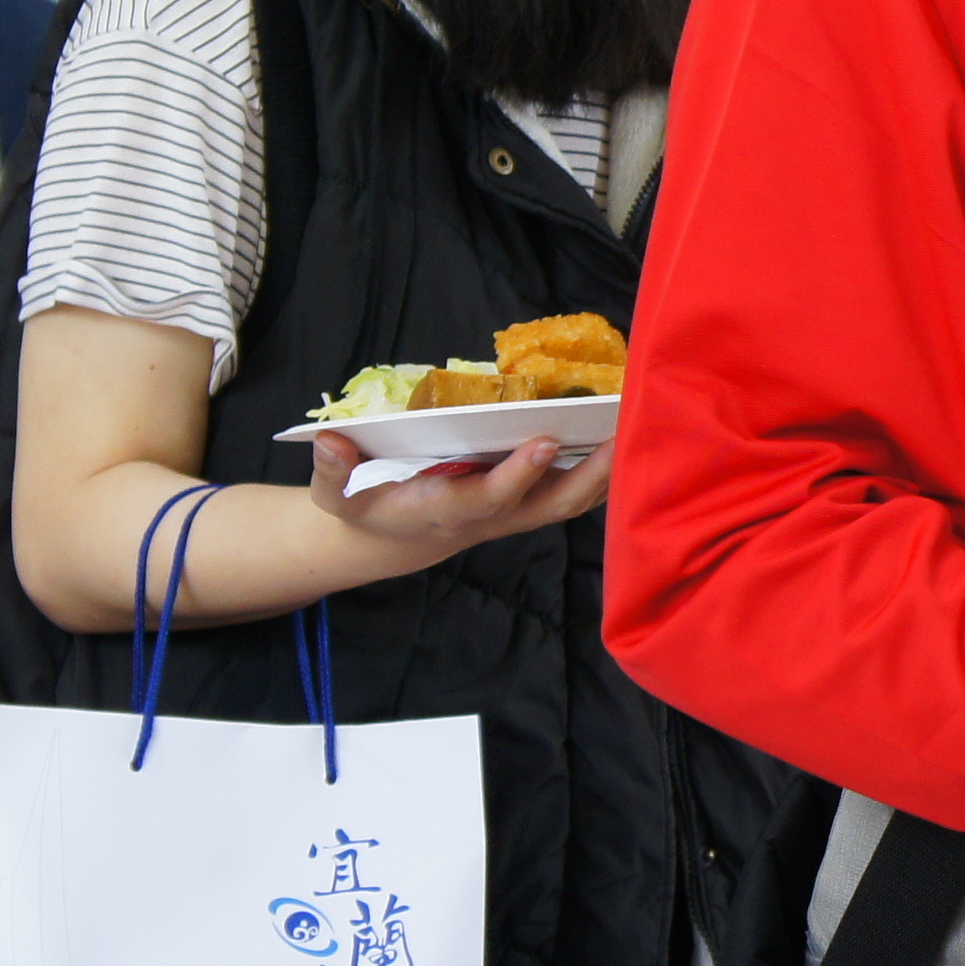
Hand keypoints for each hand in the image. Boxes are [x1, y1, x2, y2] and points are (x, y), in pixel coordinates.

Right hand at [305, 429, 608, 554]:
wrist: (394, 539)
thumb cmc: (366, 509)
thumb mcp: (336, 496)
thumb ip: (331, 472)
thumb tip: (327, 442)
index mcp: (444, 510)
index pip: (487, 498)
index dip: (516, 474)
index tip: (541, 440)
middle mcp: (489, 517)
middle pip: (548, 505)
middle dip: (586, 474)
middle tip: (619, 435)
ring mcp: (514, 515)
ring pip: (570, 502)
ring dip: (605, 472)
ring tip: (637, 426)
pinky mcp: (526, 506)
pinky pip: (573, 494)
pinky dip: (602, 472)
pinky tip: (625, 436)